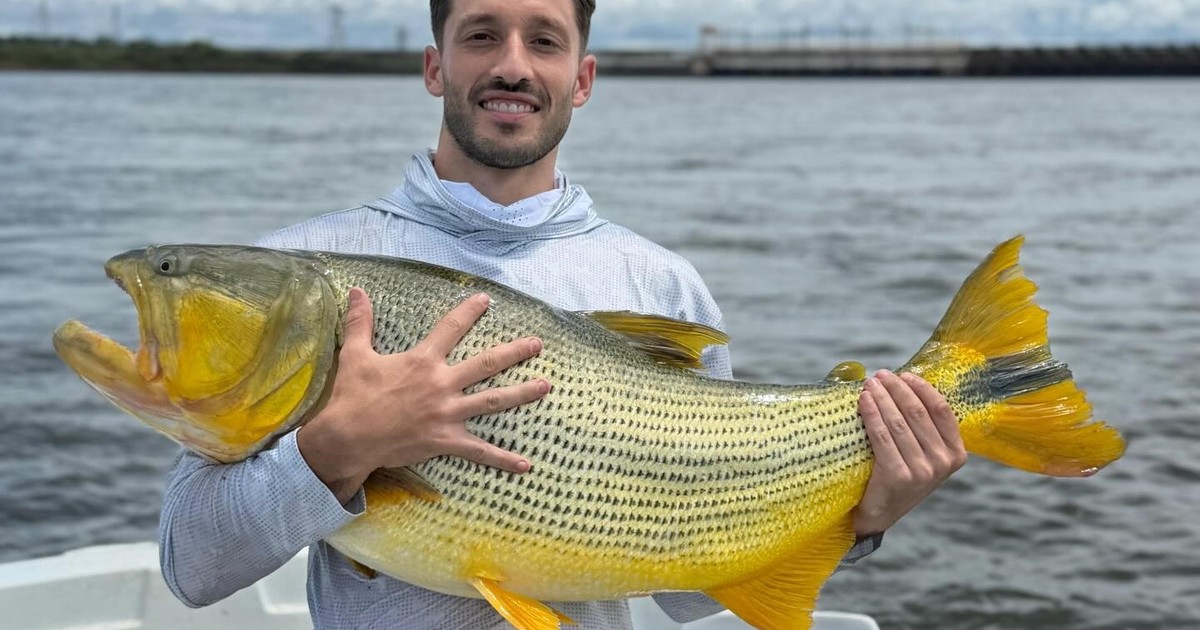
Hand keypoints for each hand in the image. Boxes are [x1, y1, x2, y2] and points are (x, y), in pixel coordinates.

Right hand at [297, 288, 549, 502]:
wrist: (347, 438)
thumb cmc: (352, 396)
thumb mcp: (356, 355)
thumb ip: (361, 322)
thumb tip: (357, 291)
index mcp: (423, 361)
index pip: (451, 328)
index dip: (469, 312)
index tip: (486, 300)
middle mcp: (442, 384)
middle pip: (486, 364)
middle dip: (514, 352)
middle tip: (537, 344)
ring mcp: (447, 413)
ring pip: (493, 401)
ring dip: (521, 394)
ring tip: (545, 386)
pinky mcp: (446, 440)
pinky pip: (480, 451)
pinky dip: (503, 459)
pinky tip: (526, 465)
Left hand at [853, 370, 966, 536]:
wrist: (879, 513)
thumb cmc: (899, 475)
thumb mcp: (922, 454)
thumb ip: (922, 427)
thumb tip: (903, 385)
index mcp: (956, 454)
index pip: (941, 410)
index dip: (922, 388)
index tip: (904, 375)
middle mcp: (943, 462)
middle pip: (917, 413)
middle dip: (896, 389)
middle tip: (880, 375)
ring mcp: (922, 471)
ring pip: (898, 422)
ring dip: (881, 398)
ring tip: (868, 385)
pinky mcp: (899, 475)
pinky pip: (882, 435)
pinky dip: (871, 414)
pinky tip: (863, 402)